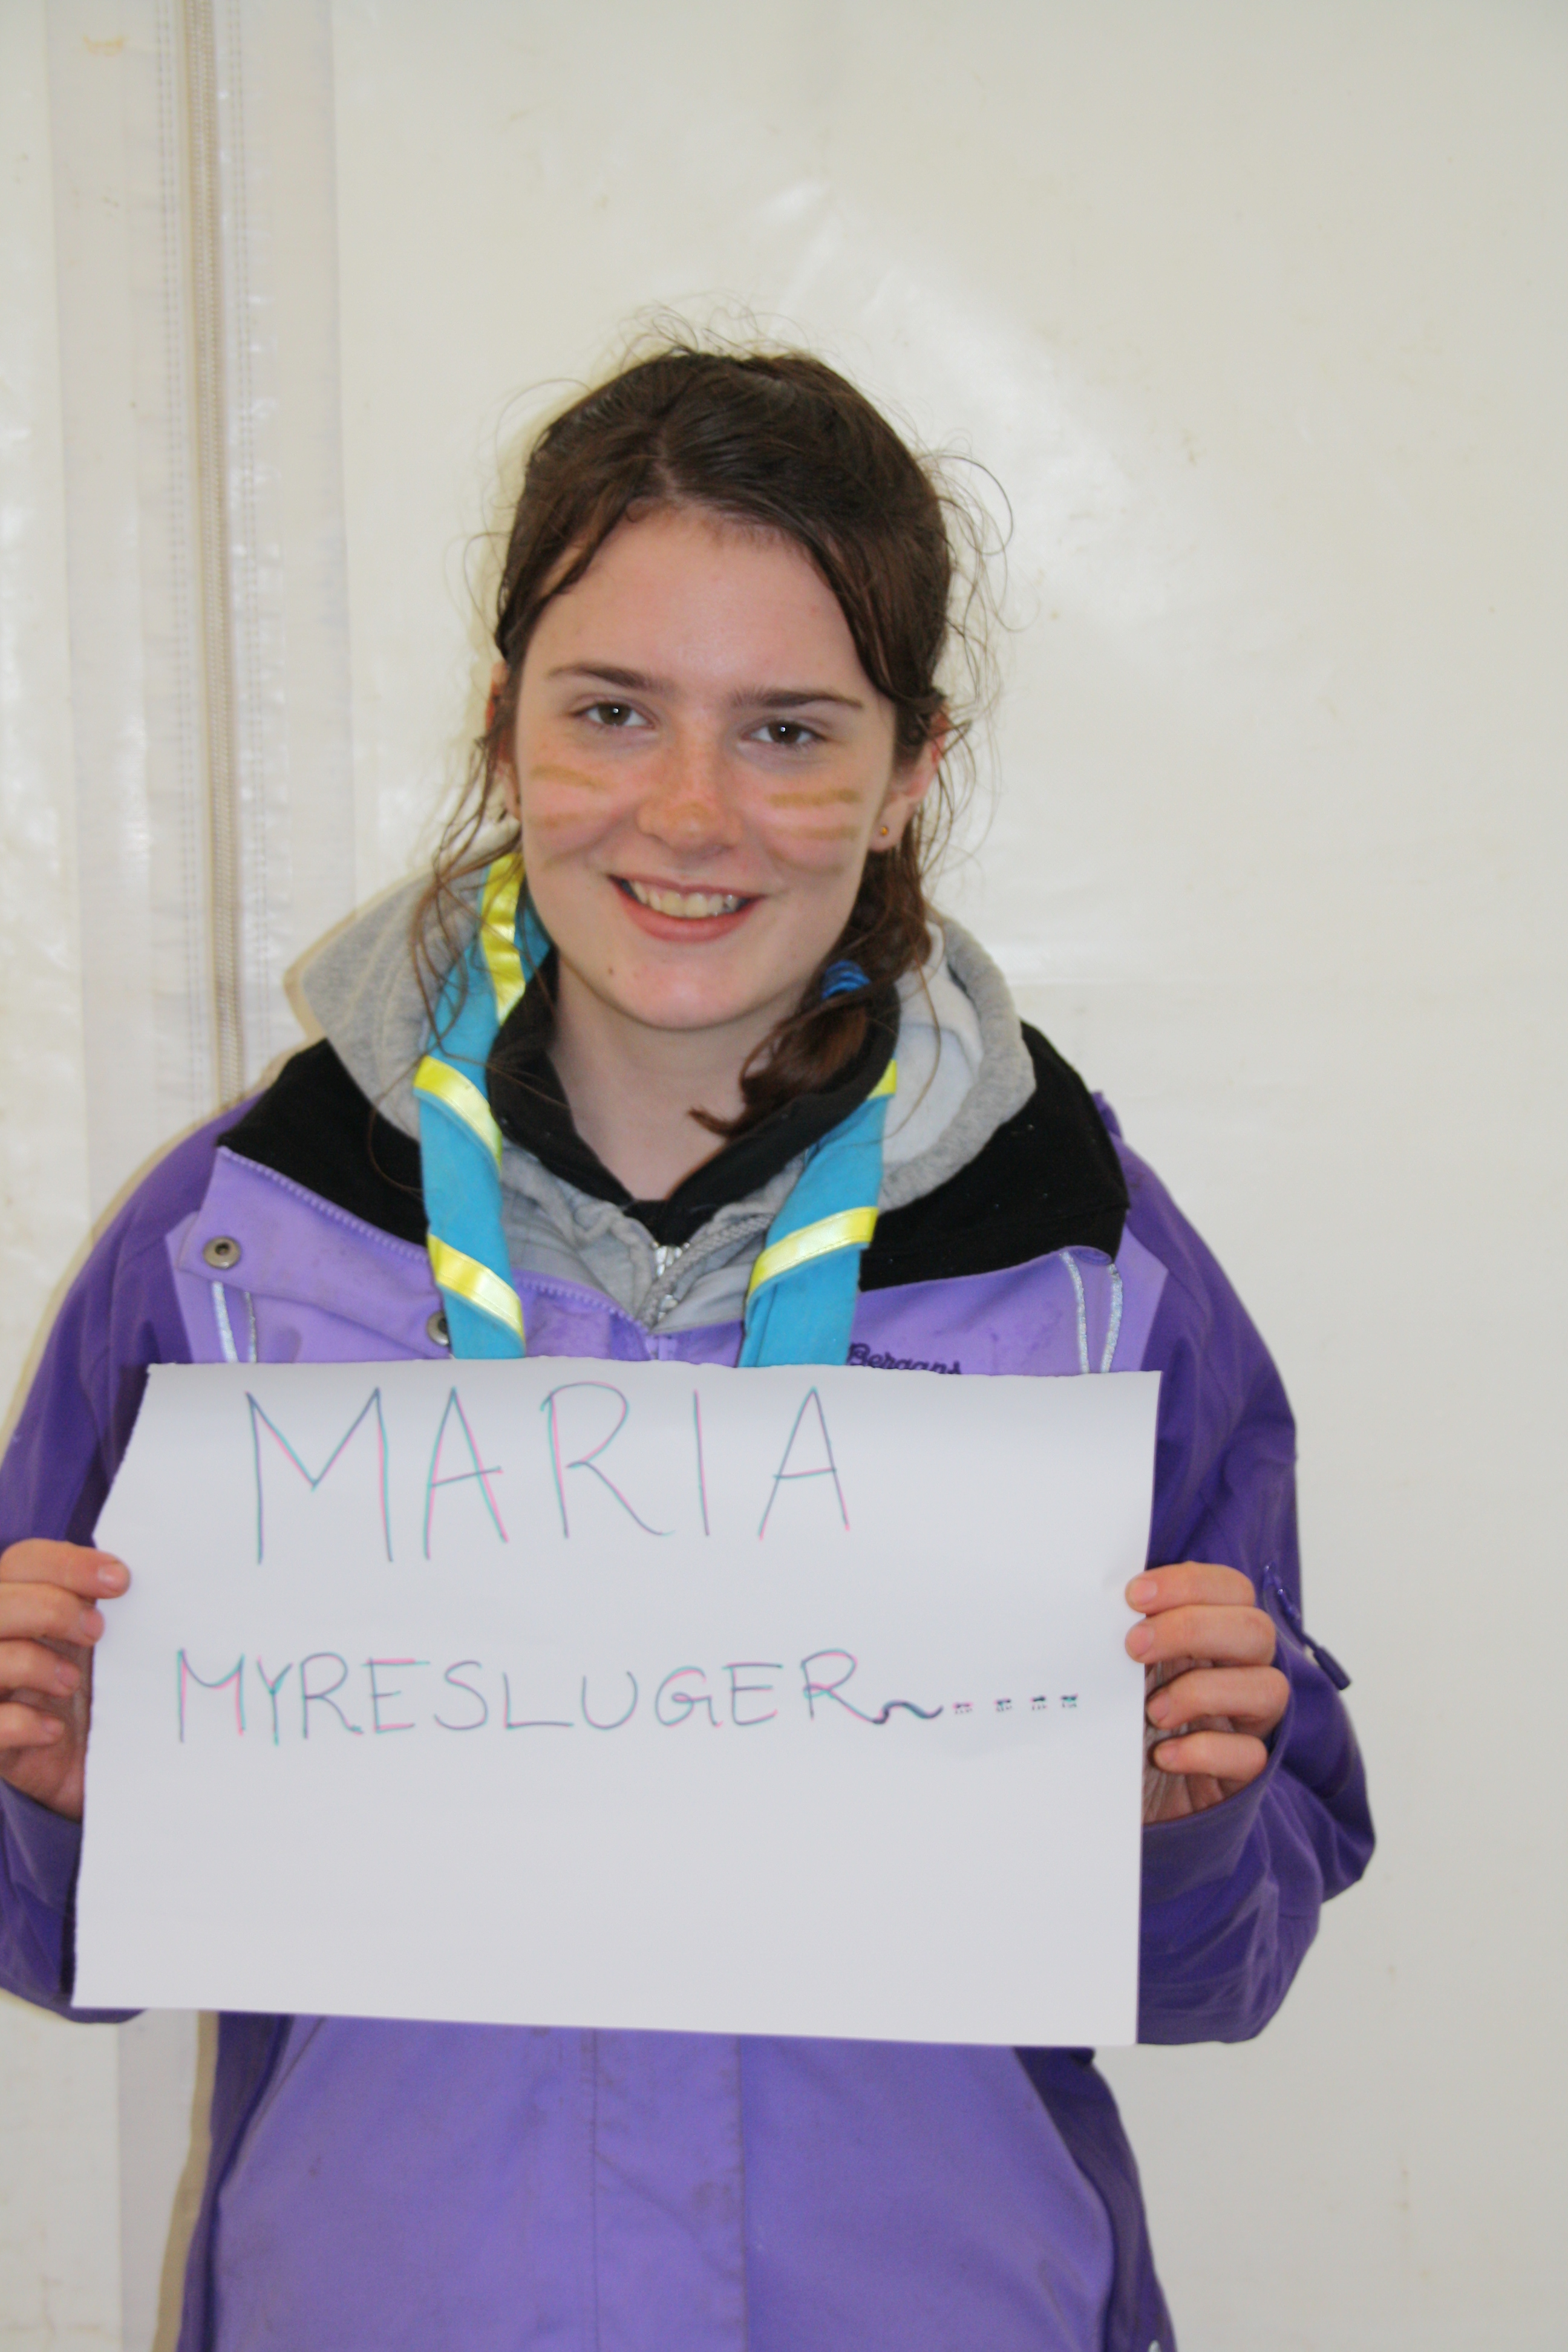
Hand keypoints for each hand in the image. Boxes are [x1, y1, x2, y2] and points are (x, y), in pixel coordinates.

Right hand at [0, 1541, 129, 1822]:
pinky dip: (20, 1723)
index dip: (68, 1564)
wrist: (89, 1764)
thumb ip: (102, 1605)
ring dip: (33, 1664)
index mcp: (22, 1602)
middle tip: (97, 1632)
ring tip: (72, 1683)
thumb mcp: (100, 1643)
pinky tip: (53, 1731)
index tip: (120, 1581)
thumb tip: (132, 1574)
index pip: (24, 1560)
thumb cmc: (96, 1688)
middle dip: (51, 1609)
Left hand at [1125, 1561, 1287, 1821]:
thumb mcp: (1117, 1671)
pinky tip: (1164, 1755)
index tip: (1134, 1597)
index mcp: (1211, 1634)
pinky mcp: (1241, 1773)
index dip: (1189, 1585)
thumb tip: (1094, 1604)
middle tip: (1134, 1647)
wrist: (1110, 1795)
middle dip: (1193, 1629)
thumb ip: (1121, 1636)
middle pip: (1255, 1630)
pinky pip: (1250, 1755)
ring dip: (1204, 1692)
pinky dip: (1205, 1751)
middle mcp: (1237, 1671)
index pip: (1229, 1589)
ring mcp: (1245, 1722)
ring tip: (1153, 1711)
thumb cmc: (1118, 1720)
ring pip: (1269, 1688)